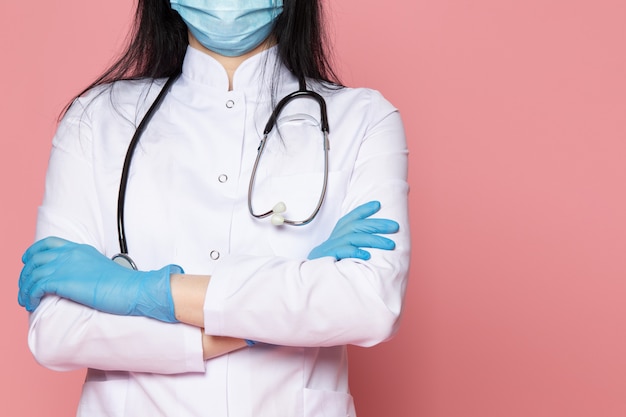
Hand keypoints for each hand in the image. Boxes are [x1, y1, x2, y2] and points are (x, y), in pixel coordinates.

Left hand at [18, 237, 180, 321]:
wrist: (131, 288)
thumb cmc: (123, 284)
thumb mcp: (102, 268)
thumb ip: (86, 268)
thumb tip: (78, 279)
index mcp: (80, 249)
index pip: (49, 243)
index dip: (33, 251)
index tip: (27, 261)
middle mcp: (70, 254)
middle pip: (35, 259)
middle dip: (25, 275)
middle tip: (24, 289)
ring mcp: (66, 266)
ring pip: (32, 274)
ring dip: (24, 289)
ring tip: (26, 301)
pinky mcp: (63, 281)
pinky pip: (36, 287)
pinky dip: (30, 296)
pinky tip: (33, 304)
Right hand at [308, 201, 398, 260]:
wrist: (312, 272)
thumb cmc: (332, 258)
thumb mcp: (342, 245)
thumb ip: (355, 238)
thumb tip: (378, 235)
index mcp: (340, 231)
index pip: (352, 217)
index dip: (364, 209)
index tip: (378, 204)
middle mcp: (337, 236)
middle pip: (358, 226)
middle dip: (377, 224)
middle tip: (395, 226)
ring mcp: (333, 246)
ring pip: (355, 238)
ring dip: (374, 240)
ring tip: (390, 245)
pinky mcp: (330, 257)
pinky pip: (344, 252)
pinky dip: (356, 252)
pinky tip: (368, 256)